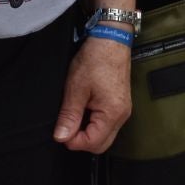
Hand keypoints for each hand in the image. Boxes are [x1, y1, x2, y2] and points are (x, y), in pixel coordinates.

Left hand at [51, 35, 131, 152]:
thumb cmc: (95, 60)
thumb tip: (61, 137)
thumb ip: (69, 116)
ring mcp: (123, 110)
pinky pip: (107, 124)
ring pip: (104, 135)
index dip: (73, 141)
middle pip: (101, 144)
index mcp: (113, 113)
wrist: (110, 40)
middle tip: (66, 125)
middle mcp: (122, 115)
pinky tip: (83, 109)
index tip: (61, 131)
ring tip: (74, 114)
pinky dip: (93, 123)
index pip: (93, 143)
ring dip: (87, 131)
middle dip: (81, 140)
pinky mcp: (120, 105)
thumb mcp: (76, 88)